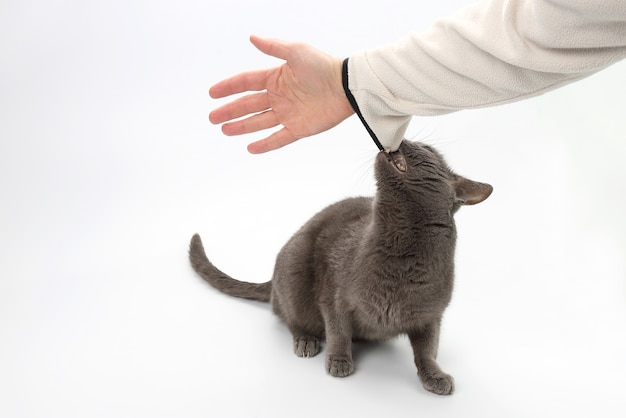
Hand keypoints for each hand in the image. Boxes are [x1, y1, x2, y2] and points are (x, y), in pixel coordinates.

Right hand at [209, 36, 354, 153]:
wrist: (346, 86)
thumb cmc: (323, 66)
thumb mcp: (296, 51)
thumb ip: (273, 47)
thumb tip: (252, 37)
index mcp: (276, 77)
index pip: (246, 83)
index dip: (229, 87)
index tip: (212, 93)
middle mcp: (279, 96)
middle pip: (248, 105)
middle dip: (230, 111)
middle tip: (212, 117)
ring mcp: (288, 113)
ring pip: (259, 122)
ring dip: (241, 127)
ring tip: (224, 130)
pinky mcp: (299, 128)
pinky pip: (278, 138)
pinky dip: (264, 144)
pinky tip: (250, 147)